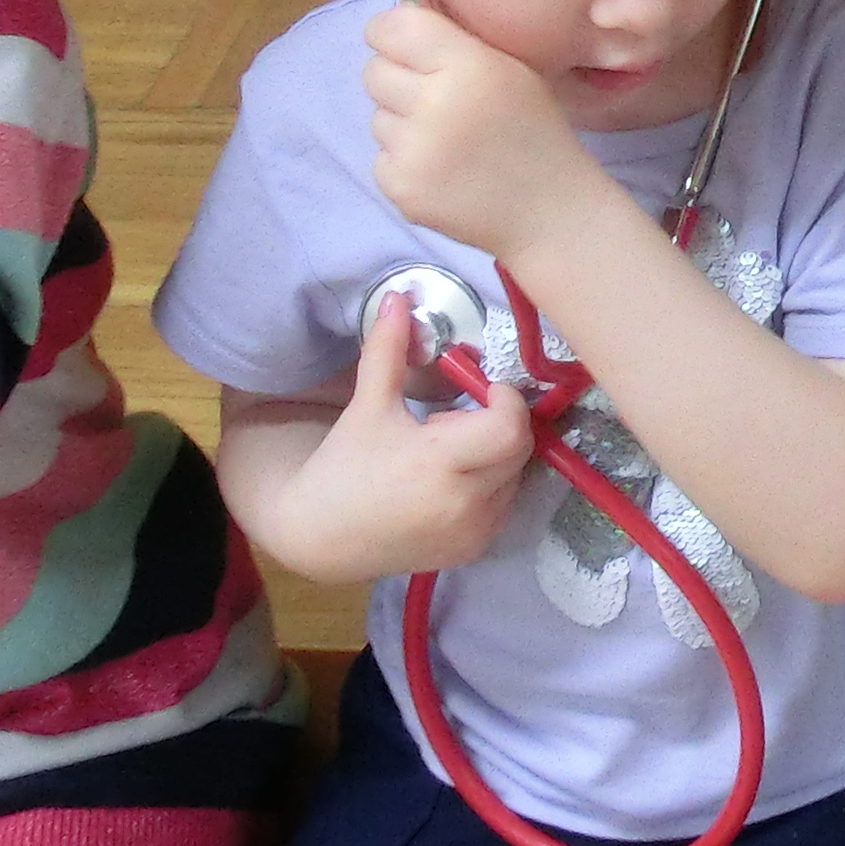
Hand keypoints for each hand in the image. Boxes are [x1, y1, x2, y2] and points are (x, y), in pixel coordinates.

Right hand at [300, 298, 538, 578]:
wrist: (323, 537)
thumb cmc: (344, 466)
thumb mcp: (368, 405)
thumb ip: (388, 349)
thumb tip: (400, 296)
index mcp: (440, 465)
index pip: (511, 428)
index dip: (506, 401)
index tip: (483, 390)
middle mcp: (466, 505)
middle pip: (520, 448)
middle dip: (499, 423)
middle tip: (456, 419)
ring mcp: (474, 532)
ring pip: (517, 475)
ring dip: (496, 454)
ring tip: (448, 452)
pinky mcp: (474, 549)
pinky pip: (505, 502)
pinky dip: (490, 483)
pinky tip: (450, 480)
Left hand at [364, 0, 614, 262]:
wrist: (550, 211)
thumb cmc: (534, 132)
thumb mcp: (510, 70)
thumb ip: (456, 42)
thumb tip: (397, 18)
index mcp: (468, 66)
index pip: (392, 28)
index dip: (388, 33)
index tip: (400, 45)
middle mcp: (435, 104)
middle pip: (374, 72)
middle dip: (397, 80)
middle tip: (432, 99)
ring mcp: (414, 151)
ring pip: (377, 117)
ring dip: (402, 124)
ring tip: (447, 142)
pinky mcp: (401, 188)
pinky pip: (381, 159)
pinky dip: (405, 163)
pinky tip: (443, 171)